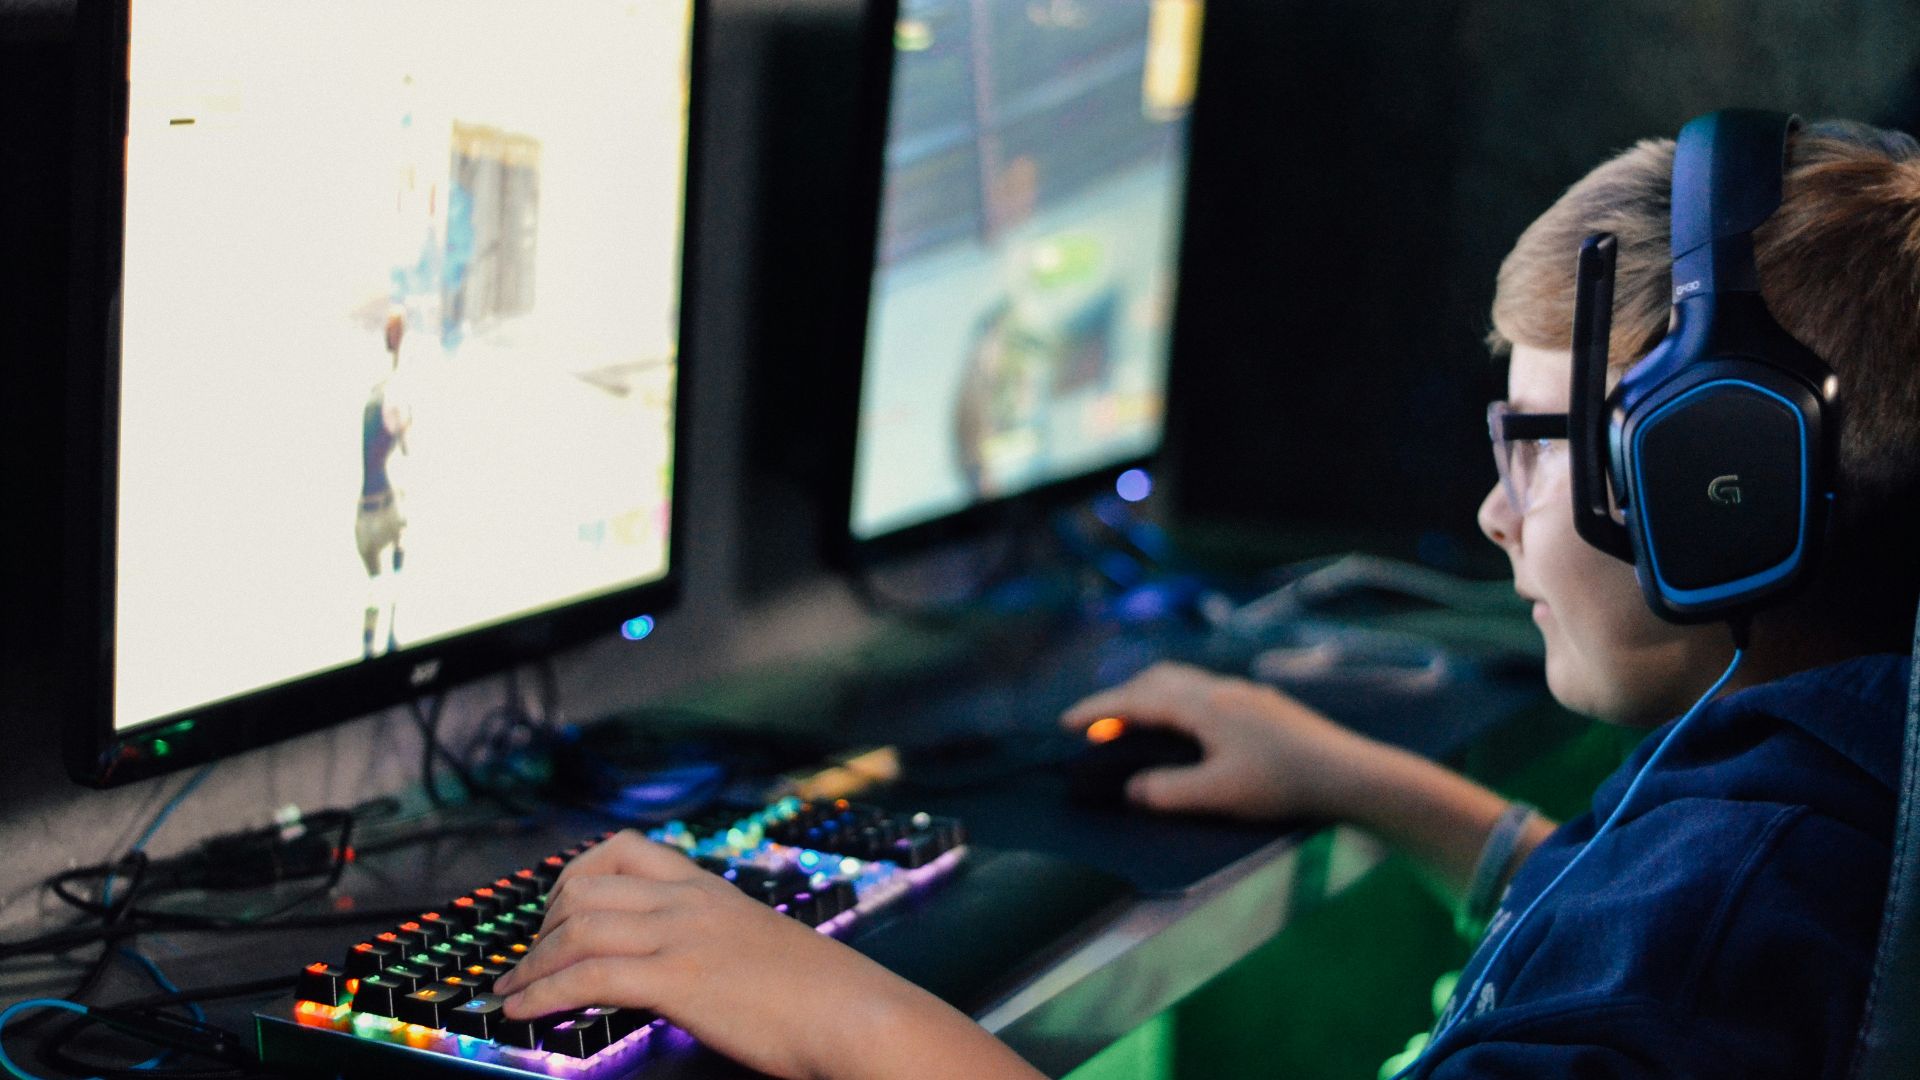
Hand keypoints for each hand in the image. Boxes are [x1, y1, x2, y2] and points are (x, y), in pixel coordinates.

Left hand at [492, 832, 1032, 1079]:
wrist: (860, 1015)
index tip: (553, 914)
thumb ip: (718, 943)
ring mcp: (684, 935)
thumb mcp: (761, 948)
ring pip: (578, 928)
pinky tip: (523, 1012)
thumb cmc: (823, 996)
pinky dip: (543, 993)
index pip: (623, 850)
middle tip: (523, 964)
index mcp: (710, 888)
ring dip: (529, 965)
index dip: (573, 878)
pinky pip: (589, 974)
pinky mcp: (679, 978)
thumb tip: (690, 968)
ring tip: (507, 994)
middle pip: (585, 886)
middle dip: (540, 926)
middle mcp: (690, 900)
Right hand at [1061, 661, 1375, 821]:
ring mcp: (1244, 694)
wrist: (1348, 773)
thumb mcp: (1218, 794)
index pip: (1137, 700)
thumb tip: (1132, 789)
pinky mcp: (1262, 706)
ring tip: (1134, 724)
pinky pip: (1203, 692)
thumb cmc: (1283, 783)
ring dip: (1150, 698)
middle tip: (1096, 726)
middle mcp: (1220, 689)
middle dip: (1120, 698)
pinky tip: (1186, 729)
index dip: (1098, 710)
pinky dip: (1176, 703)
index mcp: (1203, 705)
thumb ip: (1167, 792)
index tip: (1067, 723)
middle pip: (1157, 679)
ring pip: (1183, 683)